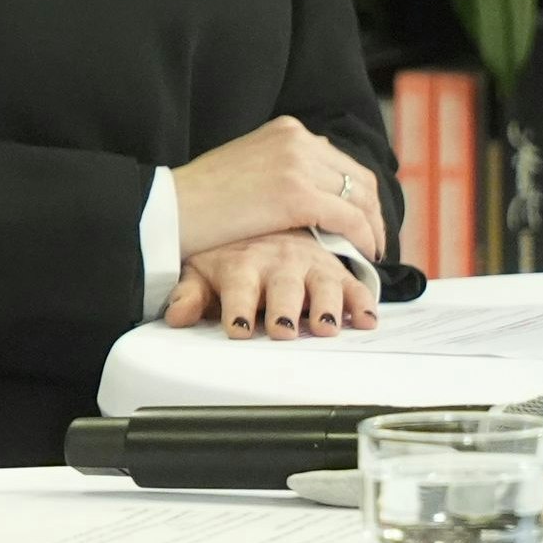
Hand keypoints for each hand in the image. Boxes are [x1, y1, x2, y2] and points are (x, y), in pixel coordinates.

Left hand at [166, 231, 378, 339]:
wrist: (260, 211)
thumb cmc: (229, 252)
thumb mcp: (201, 268)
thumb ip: (190, 293)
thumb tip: (176, 316)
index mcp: (243, 262)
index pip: (239, 284)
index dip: (238, 307)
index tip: (238, 329)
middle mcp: (278, 260)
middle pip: (283, 286)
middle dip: (283, 310)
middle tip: (283, 331)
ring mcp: (310, 262)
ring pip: (323, 282)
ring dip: (327, 305)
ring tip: (325, 327)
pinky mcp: (334, 267)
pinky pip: (353, 283)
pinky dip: (362, 301)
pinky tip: (366, 320)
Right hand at [173, 115, 385, 259]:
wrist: (170, 209)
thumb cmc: (201, 198)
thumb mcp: (247, 165)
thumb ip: (282, 166)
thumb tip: (314, 186)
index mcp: (286, 130)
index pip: (341, 162)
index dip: (360, 194)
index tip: (363, 219)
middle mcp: (297, 140)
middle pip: (359, 178)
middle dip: (372, 212)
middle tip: (373, 240)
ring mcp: (299, 165)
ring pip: (360, 199)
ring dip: (372, 228)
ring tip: (369, 251)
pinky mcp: (298, 195)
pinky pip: (350, 219)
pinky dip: (363, 238)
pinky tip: (362, 254)